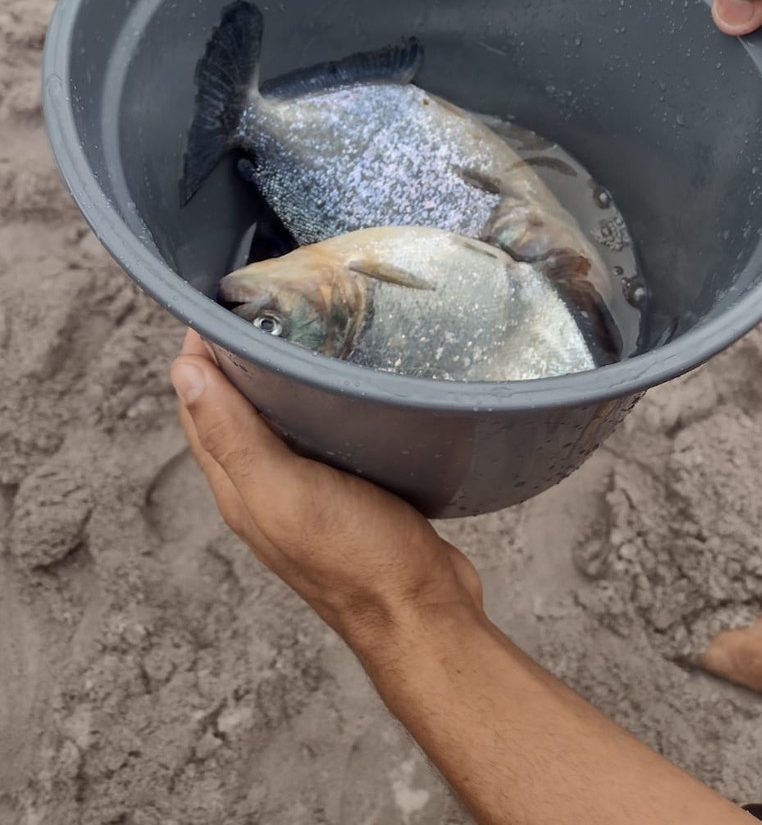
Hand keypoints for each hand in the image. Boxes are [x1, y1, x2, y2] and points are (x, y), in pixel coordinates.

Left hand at [170, 331, 481, 643]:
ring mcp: (309, 491)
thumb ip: (233, 437)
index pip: (199, 406)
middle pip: (235, 410)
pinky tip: (348, 383)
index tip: (219, 304)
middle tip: (265, 303)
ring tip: (305, 329)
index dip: (201, 355)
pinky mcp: (351, 489)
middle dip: (237, 357)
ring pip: (281, 421)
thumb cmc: (356, 557)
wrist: (422, 613)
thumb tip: (183, 375)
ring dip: (282, 377)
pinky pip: (323, 435)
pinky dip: (323, 402)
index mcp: (239, 486)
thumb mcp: (285, 492)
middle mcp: (266, 487)